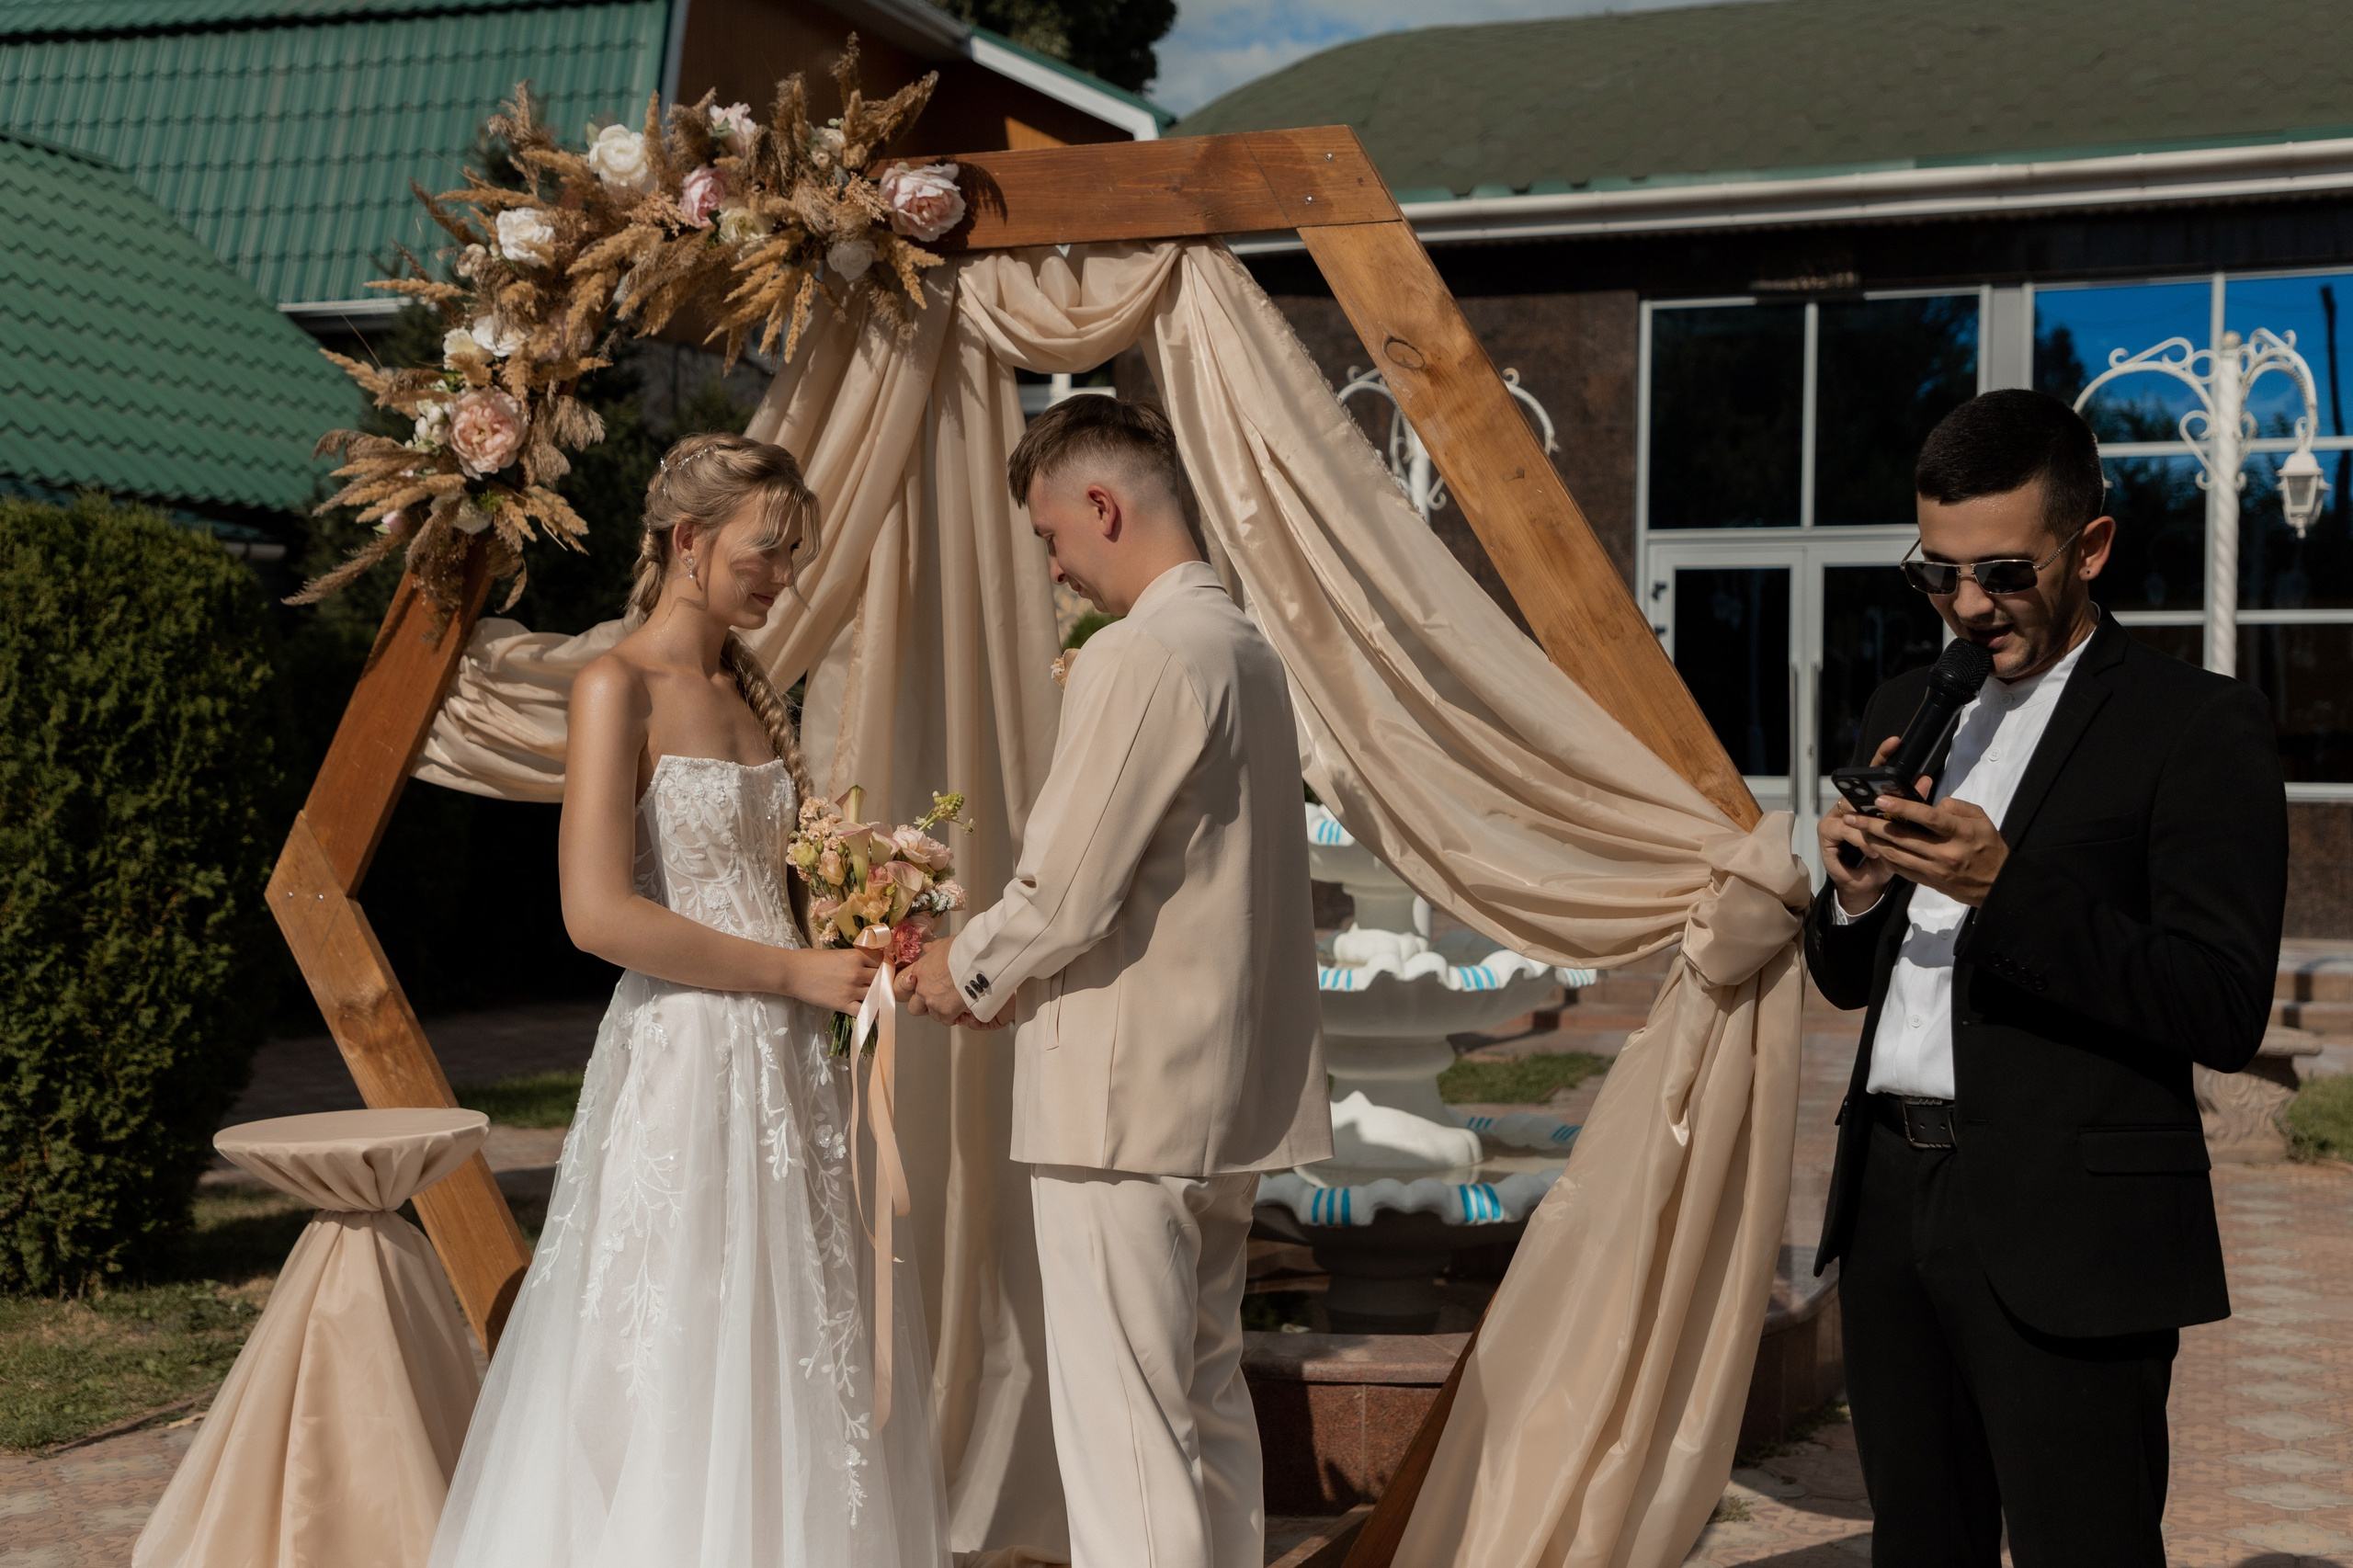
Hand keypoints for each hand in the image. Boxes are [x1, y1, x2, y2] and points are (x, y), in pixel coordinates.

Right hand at [778, 945, 883, 1012]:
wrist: (792, 972)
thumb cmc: (811, 959)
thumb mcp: (838, 953)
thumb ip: (856, 959)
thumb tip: (870, 964)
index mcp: (857, 956)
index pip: (883, 962)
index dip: (885, 967)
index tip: (884, 971)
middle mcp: (857, 972)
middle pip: (882, 979)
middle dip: (884, 983)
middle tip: (882, 986)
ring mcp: (851, 989)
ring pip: (876, 995)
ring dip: (878, 997)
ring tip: (876, 998)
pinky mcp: (843, 1004)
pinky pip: (865, 1011)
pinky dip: (870, 1013)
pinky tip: (870, 1011)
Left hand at [896, 938, 966, 1020]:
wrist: (976, 960)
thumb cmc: (963, 950)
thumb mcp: (945, 944)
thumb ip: (934, 949)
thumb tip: (927, 948)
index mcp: (919, 971)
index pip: (909, 987)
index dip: (920, 990)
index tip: (931, 989)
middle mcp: (922, 988)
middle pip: (915, 1007)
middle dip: (926, 1007)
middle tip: (941, 1002)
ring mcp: (932, 1001)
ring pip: (933, 1015)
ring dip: (943, 1012)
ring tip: (957, 1003)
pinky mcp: (946, 1011)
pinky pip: (948, 1020)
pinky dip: (955, 1017)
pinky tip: (964, 1009)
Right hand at [1819, 735, 1916, 914]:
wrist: (1866, 886)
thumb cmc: (1887, 859)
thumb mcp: (1904, 834)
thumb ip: (1912, 809)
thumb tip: (1926, 781)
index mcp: (1869, 801)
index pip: (1876, 773)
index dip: (1883, 756)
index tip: (1896, 742)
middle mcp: (1849, 803)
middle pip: (1859, 787)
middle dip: (1874, 787)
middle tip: (1890, 791)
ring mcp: (1836, 816)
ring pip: (1855, 812)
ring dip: (1873, 827)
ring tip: (1888, 842)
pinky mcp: (1827, 832)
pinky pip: (1845, 831)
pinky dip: (1863, 843)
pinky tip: (1874, 853)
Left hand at [1850, 789, 2008, 907]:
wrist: (1996, 885)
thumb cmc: (1989, 847)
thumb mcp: (1981, 820)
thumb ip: (1956, 807)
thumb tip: (1931, 803)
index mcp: (1960, 833)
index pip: (1928, 818)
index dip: (1902, 808)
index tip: (1880, 800)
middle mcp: (1944, 852)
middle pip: (1903, 837)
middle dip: (1873, 825)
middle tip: (1852, 815)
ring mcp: (1934, 869)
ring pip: (1896, 854)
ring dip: (1873, 841)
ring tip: (1856, 828)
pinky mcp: (1927, 881)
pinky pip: (1900, 868)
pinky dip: (1884, 856)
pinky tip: (1872, 845)